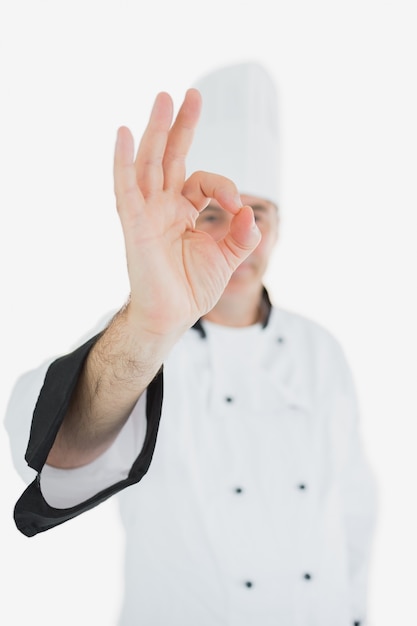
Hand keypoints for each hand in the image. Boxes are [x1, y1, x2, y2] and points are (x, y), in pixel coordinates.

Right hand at [114, 88, 260, 339]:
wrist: (171, 317)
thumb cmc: (192, 289)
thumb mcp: (227, 257)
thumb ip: (242, 233)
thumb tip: (251, 211)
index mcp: (183, 211)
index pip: (202, 180)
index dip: (224, 186)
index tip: (238, 206)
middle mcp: (162, 206)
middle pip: (169, 156)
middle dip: (180, 125)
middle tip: (191, 94)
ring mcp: (146, 213)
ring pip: (148, 164)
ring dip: (155, 131)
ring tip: (164, 98)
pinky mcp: (133, 225)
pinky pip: (125, 189)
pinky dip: (122, 163)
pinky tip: (124, 134)